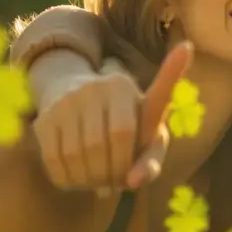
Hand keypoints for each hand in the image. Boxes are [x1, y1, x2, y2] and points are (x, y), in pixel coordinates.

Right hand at [31, 43, 192, 190]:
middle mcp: (97, 87)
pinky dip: (70, 179)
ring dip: (91, 179)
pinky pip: (55, 160)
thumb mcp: (141, 140)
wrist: (73, 107)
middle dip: (116, 171)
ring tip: (98, 182)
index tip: (187, 48)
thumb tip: (133, 182)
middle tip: (117, 182)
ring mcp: (67, 100)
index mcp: (128, 89)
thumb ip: (150, 161)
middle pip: (112, 141)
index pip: (152, 94)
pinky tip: (78, 178)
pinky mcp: (44, 119)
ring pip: (80, 154)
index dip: (171, 72)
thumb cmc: (121, 128)